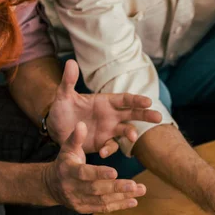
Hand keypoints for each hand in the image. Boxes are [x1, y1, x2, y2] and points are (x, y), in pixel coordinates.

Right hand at [44, 122, 146, 212]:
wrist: (51, 186)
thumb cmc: (65, 162)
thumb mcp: (67, 149)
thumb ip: (75, 137)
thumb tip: (82, 124)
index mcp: (68, 171)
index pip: (84, 173)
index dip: (99, 174)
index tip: (115, 172)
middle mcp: (72, 188)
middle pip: (96, 189)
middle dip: (116, 187)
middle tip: (134, 184)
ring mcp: (78, 200)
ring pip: (102, 201)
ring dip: (122, 197)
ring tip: (140, 190)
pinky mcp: (85, 209)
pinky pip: (103, 208)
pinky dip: (119, 205)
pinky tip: (134, 200)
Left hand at [47, 60, 161, 155]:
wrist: (56, 128)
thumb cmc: (62, 109)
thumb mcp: (63, 95)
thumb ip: (68, 81)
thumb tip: (70, 62)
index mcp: (105, 101)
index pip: (125, 99)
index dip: (137, 100)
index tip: (148, 102)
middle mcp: (111, 115)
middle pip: (133, 114)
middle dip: (146, 115)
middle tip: (158, 117)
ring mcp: (109, 130)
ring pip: (127, 130)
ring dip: (132, 133)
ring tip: (133, 137)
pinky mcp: (103, 142)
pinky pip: (110, 146)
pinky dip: (109, 148)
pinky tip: (103, 151)